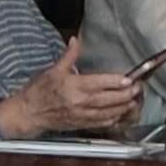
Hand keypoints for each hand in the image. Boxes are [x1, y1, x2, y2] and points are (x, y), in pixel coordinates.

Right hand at [0, 54, 137, 138]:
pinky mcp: (78, 124)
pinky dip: (110, 120)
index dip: (114, 82)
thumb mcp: (53, 70)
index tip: (127, 80)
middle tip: (137, 90)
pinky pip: (98, 124)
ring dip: (120, 108)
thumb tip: (75, 41)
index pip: (98, 83)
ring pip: (105, 113)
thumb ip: (68, 56)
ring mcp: (79, 115)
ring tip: (132, 103)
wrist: (28, 113)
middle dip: (123, 95)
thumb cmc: (39, 90)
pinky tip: (119, 116)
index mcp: (72, 86)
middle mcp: (78, 102)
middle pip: (105, 99)